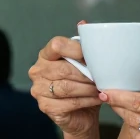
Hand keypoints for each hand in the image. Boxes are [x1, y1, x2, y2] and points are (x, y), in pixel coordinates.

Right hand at [28, 24, 102, 138]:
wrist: (82, 114)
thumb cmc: (84, 85)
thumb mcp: (85, 64)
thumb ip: (84, 45)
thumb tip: (84, 24)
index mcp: (45, 54)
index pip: (57, 45)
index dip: (76, 49)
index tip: (93, 57)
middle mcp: (37, 70)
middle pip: (63, 69)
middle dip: (86, 74)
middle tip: (102, 78)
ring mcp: (38, 90)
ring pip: (67, 87)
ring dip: (88, 88)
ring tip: (101, 89)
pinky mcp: (45, 107)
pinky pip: (69, 102)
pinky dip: (87, 101)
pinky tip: (98, 99)